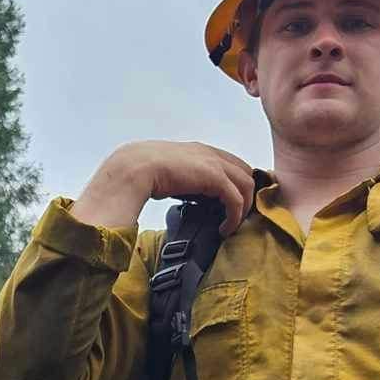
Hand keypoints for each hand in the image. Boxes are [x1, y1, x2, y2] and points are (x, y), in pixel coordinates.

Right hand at [71, 141, 257, 234]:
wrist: (132, 169)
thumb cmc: (140, 172)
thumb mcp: (167, 172)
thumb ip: (180, 178)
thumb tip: (180, 193)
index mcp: (199, 151)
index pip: (232, 164)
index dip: (237, 184)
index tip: (233, 206)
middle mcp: (210, 153)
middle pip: (245, 172)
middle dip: (247, 195)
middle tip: (238, 217)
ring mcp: (214, 163)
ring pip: (247, 185)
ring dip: (244, 208)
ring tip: (231, 226)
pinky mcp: (214, 177)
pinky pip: (237, 199)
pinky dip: (235, 216)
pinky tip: (224, 229)